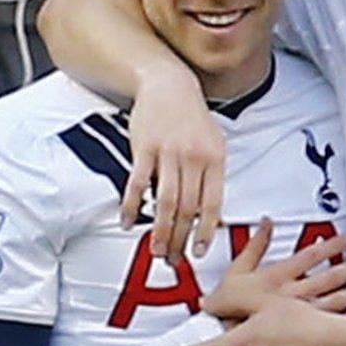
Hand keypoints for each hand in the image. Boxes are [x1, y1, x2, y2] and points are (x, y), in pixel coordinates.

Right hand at [127, 63, 226, 261]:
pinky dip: (133, 206)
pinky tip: (129, 222)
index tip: (199, 251)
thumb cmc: (193, 118)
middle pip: (187, 208)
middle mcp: (194, 158)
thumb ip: (211, 176)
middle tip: (174, 260)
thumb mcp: (214, 144)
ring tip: (157, 250)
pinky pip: (138, 184)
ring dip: (160, 231)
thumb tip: (209, 213)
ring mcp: (168, 153)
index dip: (205, 231)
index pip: (212, 203)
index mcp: (215, 159)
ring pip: (165, 201)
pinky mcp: (144, 149)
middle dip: (181, 239)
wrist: (169, 85)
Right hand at [201, 220, 345, 321]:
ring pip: (335, 300)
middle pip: (330, 277)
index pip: (311, 256)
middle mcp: (293, 295)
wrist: (221, 342)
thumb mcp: (235, 273)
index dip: (331, 246)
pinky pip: (330, 324)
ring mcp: (300, 315)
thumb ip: (254, 246)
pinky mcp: (301, 334)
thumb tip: (265, 224)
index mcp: (279, 278)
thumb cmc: (225, 312)